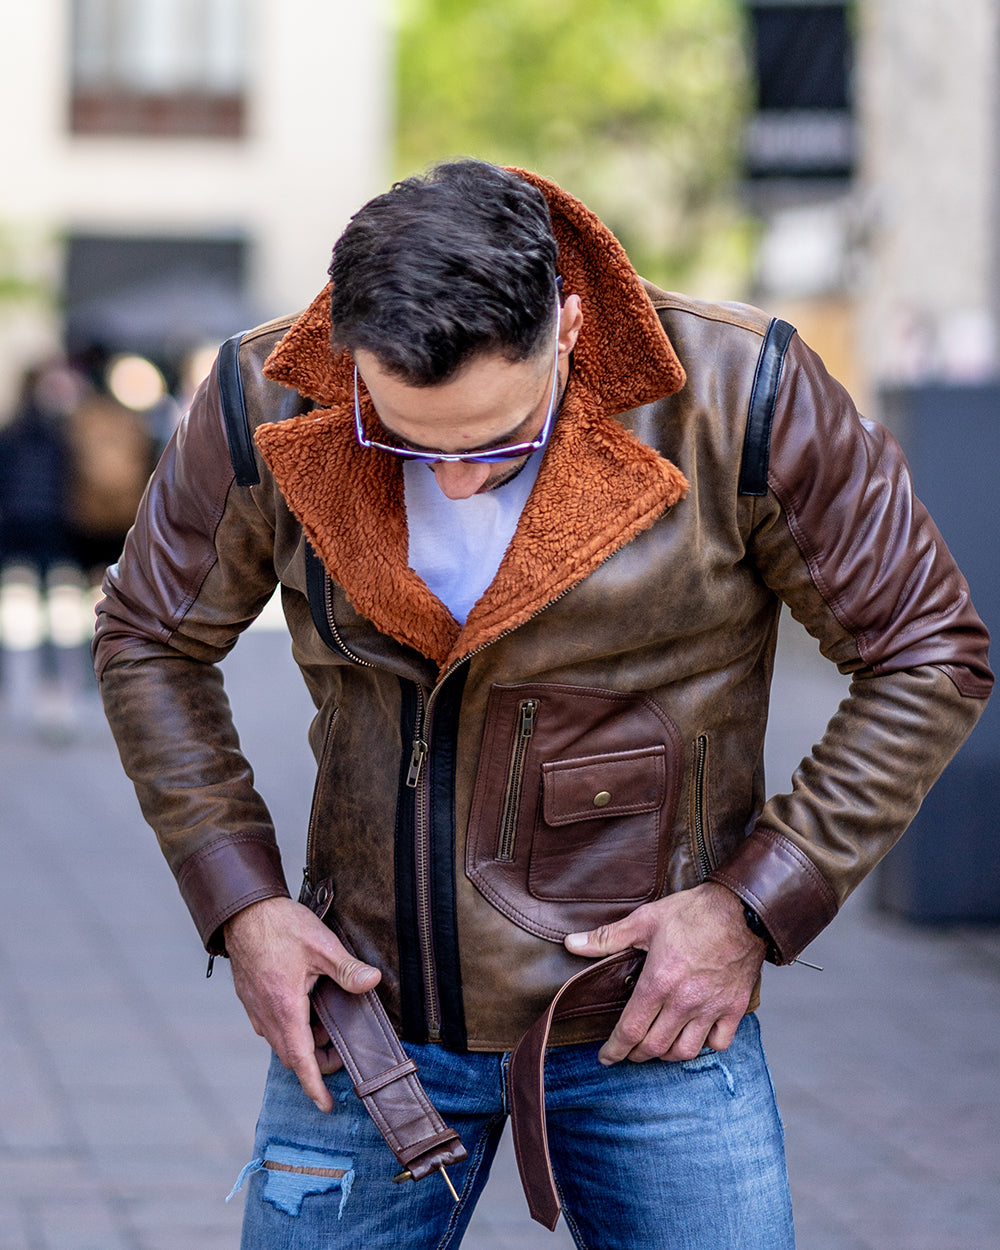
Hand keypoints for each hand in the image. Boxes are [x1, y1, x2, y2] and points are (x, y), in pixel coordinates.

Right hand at [224, 896, 380, 1111]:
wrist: (244, 911)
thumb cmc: (282, 926)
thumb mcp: (322, 945)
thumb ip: (347, 969)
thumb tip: (373, 982)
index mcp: (285, 1008)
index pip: (301, 1059)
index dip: (314, 1085)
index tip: (326, 1105)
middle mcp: (266, 1015)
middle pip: (292, 1055)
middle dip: (316, 1061)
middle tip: (340, 1049)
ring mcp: (255, 1008)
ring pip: (281, 1041)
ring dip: (303, 1042)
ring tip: (327, 1021)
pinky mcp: (251, 998)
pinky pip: (271, 1025)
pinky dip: (291, 1027)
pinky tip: (307, 1005)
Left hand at [564, 883, 765, 1064]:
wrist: (742, 909)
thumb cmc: (693, 912)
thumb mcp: (645, 920)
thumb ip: (607, 938)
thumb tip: (572, 944)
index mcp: (658, 982)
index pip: (630, 1030)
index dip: (614, 1049)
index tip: (605, 1057)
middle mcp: (684, 1002)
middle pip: (654, 1046)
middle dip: (636, 1054)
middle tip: (628, 1051)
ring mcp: (711, 1008)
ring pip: (685, 1051)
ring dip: (666, 1055)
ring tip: (657, 1046)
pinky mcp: (734, 1008)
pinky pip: (718, 1043)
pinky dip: (704, 1046)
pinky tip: (695, 1037)